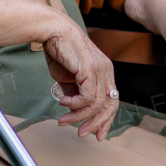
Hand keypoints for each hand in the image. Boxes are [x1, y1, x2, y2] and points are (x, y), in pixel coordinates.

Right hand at [43, 22, 119, 139]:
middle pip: (110, 106)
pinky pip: (88, 97)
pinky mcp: (90, 69)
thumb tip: (74, 108)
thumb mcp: (67, 77)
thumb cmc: (59, 50)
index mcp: (104, 72)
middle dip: (96, 124)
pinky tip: (64, 103)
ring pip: (96, 104)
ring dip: (78, 116)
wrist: (53, 30)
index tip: (96, 134)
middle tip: (82, 134)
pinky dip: (75, 105)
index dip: (105, 120)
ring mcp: (100, 70)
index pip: (112, 101)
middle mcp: (106, 71)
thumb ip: (74, 92)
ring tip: (63, 119)